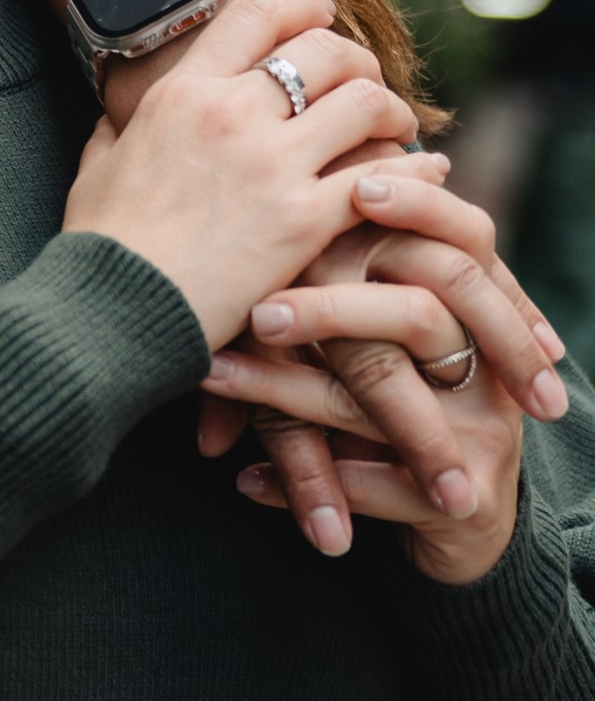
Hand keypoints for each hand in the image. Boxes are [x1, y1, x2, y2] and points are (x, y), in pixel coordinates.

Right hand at [63, 0, 418, 345]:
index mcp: (182, 93)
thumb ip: (116, 128)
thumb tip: (117, 112)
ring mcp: (273, 166)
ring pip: (363, 103)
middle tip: (364, 81)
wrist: (111, 312)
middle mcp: (232, 113)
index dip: (301, 5)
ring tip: (394, 125)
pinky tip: (425, 172)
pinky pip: (382, 178)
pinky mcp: (304, 221)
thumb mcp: (96, 165)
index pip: (257, 14)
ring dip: (388, 110)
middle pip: (324, 51)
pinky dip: (414, 170)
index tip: (322, 15)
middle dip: (356, 59)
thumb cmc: (100, 245)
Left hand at [198, 173, 559, 575]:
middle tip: (254, 310)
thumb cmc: (398, 401)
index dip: (419, 206)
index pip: (465, 236)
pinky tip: (242, 479)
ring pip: (377, 400)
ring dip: (284, 389)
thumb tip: (250, 199)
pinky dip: (298, 482)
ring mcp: (485, 433)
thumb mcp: (374, 337)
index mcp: (479, 309)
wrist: (460, 511)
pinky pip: (371, 486)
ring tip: (210, 375)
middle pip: (419, 316)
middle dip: (330, 310)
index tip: (356, 189)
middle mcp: (490, 366)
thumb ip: (337, 272)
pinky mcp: (467, 504)